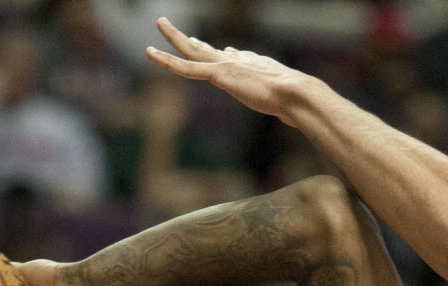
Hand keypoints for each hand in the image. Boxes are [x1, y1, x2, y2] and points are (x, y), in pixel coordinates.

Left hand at [145, 17, 314, 126]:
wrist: (294, 94)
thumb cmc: (291, 100)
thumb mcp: (277, 93)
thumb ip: (270, 90)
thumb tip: (272, 91)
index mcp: (247, 64)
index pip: (223, 55)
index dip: (209, 49)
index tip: (197, 42)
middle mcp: (234, 59)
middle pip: (203, 47)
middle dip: (184, 37)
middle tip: (166, 25)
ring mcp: (225, 65)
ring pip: (191, 49)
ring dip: (173, 37)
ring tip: (159, 24)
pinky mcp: (219, 75)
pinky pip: (187, 67)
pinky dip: (169, 62)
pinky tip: (153, 54)